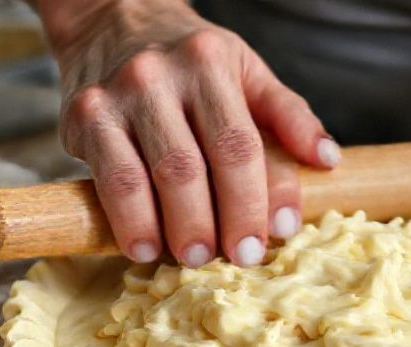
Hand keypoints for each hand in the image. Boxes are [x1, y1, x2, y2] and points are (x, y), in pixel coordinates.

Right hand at [37, 0, 339, 266]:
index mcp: (209, 64)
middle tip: (237, 257)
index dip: (262, 196)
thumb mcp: (246, 70)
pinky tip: (145, 247)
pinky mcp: (83, 118)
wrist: (112, 19)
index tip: (278, 234)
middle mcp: (159, 77)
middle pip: (193, 167)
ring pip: (148, 179)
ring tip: (192, 258)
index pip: (240, 143)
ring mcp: (116, 98)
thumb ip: (287, 114)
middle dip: (220, 221)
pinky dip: (130, 221)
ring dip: (174, 228)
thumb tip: (328, 160)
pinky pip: (109, 182)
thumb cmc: (190, 59)